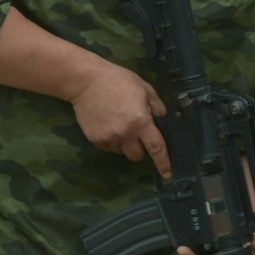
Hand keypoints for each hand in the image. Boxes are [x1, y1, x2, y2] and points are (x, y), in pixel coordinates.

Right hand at [68, 60, 171, 177]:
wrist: (86, 81)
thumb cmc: (117, 80)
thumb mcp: (143, 87)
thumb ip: (156, 105)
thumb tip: (161, 118)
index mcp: (140, 121)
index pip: (156, 148)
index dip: (163, 163)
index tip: (168, 174)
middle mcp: (125, 134)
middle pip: (137, 156)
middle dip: (140, 149)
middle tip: (137, 134)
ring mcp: (108, 138)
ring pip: (121, 152)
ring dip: (124, 144)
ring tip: (118, 124)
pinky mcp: (95, 139)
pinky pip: (108, 147)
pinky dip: (111, 141)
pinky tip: (107, 124)